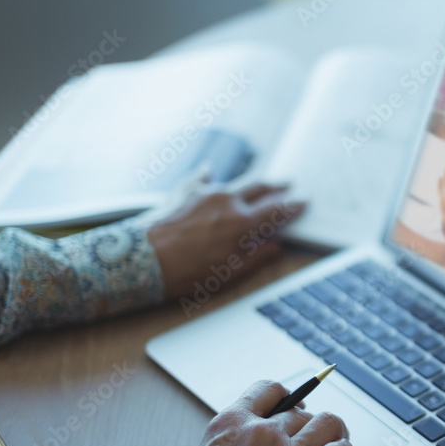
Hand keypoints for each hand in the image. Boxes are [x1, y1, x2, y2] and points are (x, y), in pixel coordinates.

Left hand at [147, 181, 305, 299]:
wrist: (140, 259)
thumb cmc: (184, 272)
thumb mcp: (228, 274)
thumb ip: (256, 258)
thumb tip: (275, 247)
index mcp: (242, 223)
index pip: (277, 211)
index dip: (294, 206)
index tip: (304, 202)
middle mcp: (227, 201)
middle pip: (260, 187)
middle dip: (276, 185)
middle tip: (288, 183)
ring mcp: (204, 192)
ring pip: (234, 183)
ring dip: (248, 184)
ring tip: (256, 183)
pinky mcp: (184, 191)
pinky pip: (202, 178)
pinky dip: (210, 176)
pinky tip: (210, 171)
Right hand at [150, 381, 352, 445]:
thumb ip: (233, 444)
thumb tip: (256, 444)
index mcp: (229, 422)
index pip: (270, 390)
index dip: (287, 399)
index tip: (293, 408)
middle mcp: (260, 432)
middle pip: (301, 413)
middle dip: (306, 427)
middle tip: (308, 443)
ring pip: (327, 424)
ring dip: (333, 434)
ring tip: (333, 445)